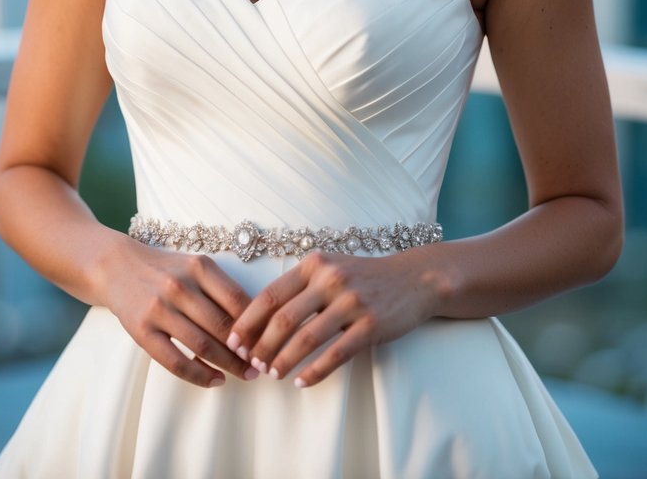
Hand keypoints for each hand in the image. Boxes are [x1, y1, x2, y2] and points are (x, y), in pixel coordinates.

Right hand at [106, 238, 260, 387]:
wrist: (117, 267)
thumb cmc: (166, 269)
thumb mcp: (195, 267)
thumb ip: (221, 289)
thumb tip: (255, 324)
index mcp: (199, 266)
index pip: (237, 300)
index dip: (256, 325)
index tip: (269, 341)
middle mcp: (180, 286)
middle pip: (222, 326)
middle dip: (245, 351)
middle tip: (261, 365)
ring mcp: (159, 309)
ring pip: (202, 346)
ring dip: (228, 366)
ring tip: (244, 375)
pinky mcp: (142, 331)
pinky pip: (175, 362)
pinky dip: (199, 375)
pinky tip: (215, 380)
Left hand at [225, 248, 439, 386]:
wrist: (413, 279)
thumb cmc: (363, 277)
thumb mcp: (330, 269)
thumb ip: (299, 286)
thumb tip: (258, 320)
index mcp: (315, 264)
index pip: (271, 295)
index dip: (248, 321)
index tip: (233, 342)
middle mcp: (331, 279)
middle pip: (284, 319)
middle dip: (262, 346)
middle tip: (251, 365)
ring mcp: (352, 302)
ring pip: (306, 339)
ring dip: (284, 361)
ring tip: (272, 375)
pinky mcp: (370, 325)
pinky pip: (335, 354)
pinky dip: (314, 372)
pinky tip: (301, 382)